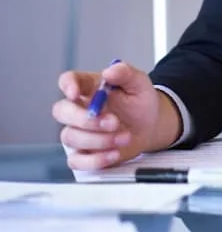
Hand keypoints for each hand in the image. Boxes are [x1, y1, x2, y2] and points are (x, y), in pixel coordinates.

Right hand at [52, 61, 181, 169]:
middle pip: (62, 111)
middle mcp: (79, 109)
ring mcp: (79, 132)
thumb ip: (126, 73)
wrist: (151, 125)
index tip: (75, 93)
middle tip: (113, 122)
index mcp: (90, 87)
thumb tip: (110, 71)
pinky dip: (95, 160)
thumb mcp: (139, 83)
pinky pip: (76, 160)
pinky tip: (114, 153)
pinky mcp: (83, 152)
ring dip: (99, 140)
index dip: (67, 85)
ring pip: (70, 137)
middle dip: (86, 119)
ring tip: (125, 136)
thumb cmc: (140, 102)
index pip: (68, 81)